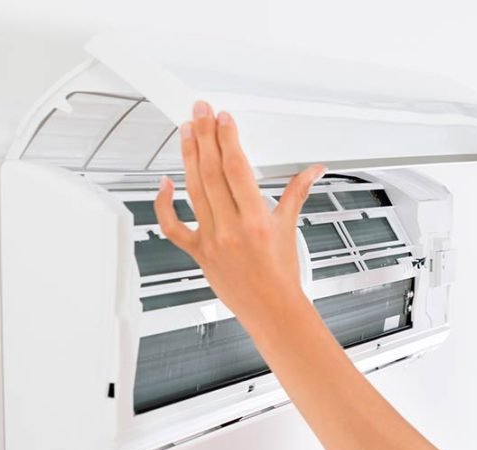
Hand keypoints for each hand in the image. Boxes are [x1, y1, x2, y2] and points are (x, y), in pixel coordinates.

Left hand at [153, 100, 325, 325]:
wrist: (272, 309)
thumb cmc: (282, 275)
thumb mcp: (289, 228)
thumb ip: (297, 193)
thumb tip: (312, 171)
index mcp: (255, 220)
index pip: (236, 169)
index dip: (227, 139)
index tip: (222, 118)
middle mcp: (230, 228)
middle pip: (211, 172)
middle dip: (205, 137)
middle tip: (199, 112)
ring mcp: (211, 239)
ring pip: (193, 190)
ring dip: (188, 157)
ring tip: (186, 132)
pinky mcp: (198, 252)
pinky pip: (173, 226)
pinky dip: (164, 204)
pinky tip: (164, 182)